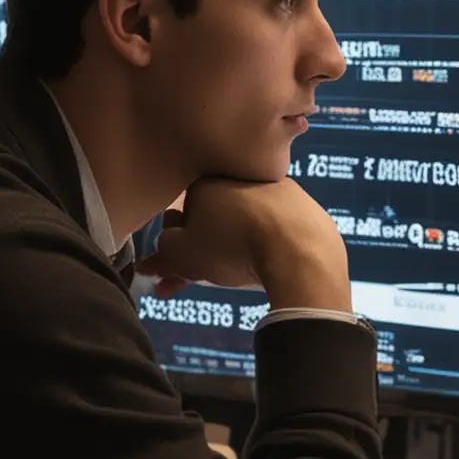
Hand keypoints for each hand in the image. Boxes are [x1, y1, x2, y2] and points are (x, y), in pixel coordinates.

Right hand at [136, 178, 350, 310]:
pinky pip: (275, 229)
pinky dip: (265, 246)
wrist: (299, 251)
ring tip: (229, 278)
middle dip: (199, 252)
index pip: (180, 212)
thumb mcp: (182, 254)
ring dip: (231, 249)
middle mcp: (241, 176)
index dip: (172, 244)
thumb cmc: (230, 247)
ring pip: (244, 223)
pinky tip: (262, 266)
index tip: (170, 270)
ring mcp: (277, 190)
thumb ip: (163, 253)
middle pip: (212, 218)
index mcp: (207, 180)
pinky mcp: (305, 208)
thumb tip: (152, 258)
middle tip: (192, 282)